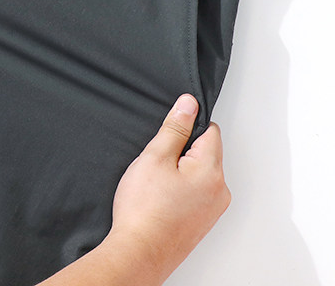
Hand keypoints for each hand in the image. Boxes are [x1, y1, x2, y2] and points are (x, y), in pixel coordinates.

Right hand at [105, 94, 230, 283]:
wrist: (139, 252)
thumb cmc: (144, 209)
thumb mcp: (155, 157)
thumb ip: (175, 128)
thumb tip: (189, 104)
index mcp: (212, 171)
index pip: (211, 131)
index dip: (187, 126)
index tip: (168, 133)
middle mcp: (219, 191)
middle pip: (206, 152)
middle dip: (182, 150)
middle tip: (156, 162)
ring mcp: (212, 210)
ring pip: (199, 173)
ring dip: (180, 171)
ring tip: (156, 183)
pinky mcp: (202, 222)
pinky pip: (196, 193)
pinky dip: (180, 189)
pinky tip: (159, 197)